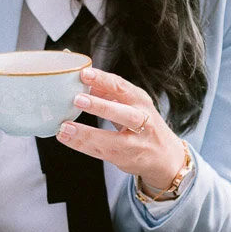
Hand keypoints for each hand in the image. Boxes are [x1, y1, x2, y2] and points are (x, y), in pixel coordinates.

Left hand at [56, 66, 186, 193]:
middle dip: (100, 106)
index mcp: (141, 101)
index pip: (122, 87)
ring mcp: (134, 143)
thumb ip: (110, 93)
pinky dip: (80, 145)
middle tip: (77, 99)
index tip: (84, 73)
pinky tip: (65, 137)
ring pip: (109, 139)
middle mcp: (142, 121)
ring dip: (84, 133)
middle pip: (122, 113)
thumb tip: (84, 79)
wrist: (165, 157)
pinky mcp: (123, 158)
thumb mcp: (133, 104)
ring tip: (64, 127)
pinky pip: (99, 151)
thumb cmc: (145, 124)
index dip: (103, 80)